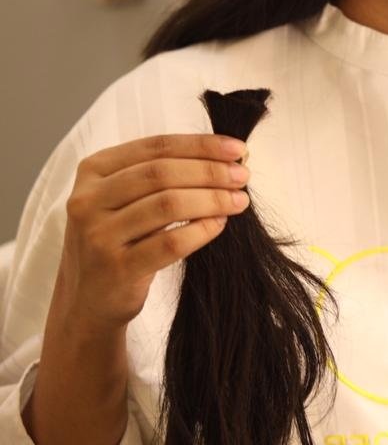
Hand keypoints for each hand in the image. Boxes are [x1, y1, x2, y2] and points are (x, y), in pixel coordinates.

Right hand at [58, 134, 250, 331]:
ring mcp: (99, 235)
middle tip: (242, 176)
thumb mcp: (124, 200)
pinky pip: (170, 243)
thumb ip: (159, 177)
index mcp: (92, 171)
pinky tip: (219, 224)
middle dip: (209, 171)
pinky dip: (201, 230)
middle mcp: (88, 199)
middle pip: (161, 173)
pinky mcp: (117, 269)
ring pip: (167, 205)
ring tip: (238, 201)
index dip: (200, 145)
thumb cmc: (118, 241)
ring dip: (211, 199)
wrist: (89, 299)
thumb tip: (223, 159)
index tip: (237, 149)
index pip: (155, 147)